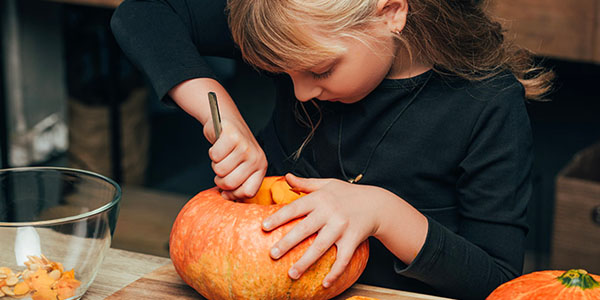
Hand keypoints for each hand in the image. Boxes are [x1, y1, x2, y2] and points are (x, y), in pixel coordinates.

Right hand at [204, 118, 266, 199]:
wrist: (227, 121)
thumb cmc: (234, 146)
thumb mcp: (243, 166)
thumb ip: (240, 182)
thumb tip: (227, 197)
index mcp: (261, 168)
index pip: (248, 193)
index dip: (233, 194)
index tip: (226, 190)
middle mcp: (256, 158)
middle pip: (230, 183)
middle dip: (220, 178)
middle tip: (222, 167)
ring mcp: (245, 147)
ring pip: (219, 170)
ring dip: (215, 164)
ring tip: (222, 155)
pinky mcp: (232, 137)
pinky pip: (214, 156)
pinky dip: (212, 152)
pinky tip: (219, 146)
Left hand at [261, 173, 385, 287]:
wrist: (376, 203)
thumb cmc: (348, 194)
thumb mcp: (327, 184)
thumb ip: (306, 183)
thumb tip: (287, 177)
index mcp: (320, 198)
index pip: (295, 208)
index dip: (279, 217)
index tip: (264, 227)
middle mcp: (330, 212)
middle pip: (305, 229)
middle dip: (287, 243)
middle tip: (272, 254)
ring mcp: (342, 227)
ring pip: (320, 247)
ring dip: (305, 262)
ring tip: (292, 274)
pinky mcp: (353, 239)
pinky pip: (343, 259)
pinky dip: (334, 272)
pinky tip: (324, 283)